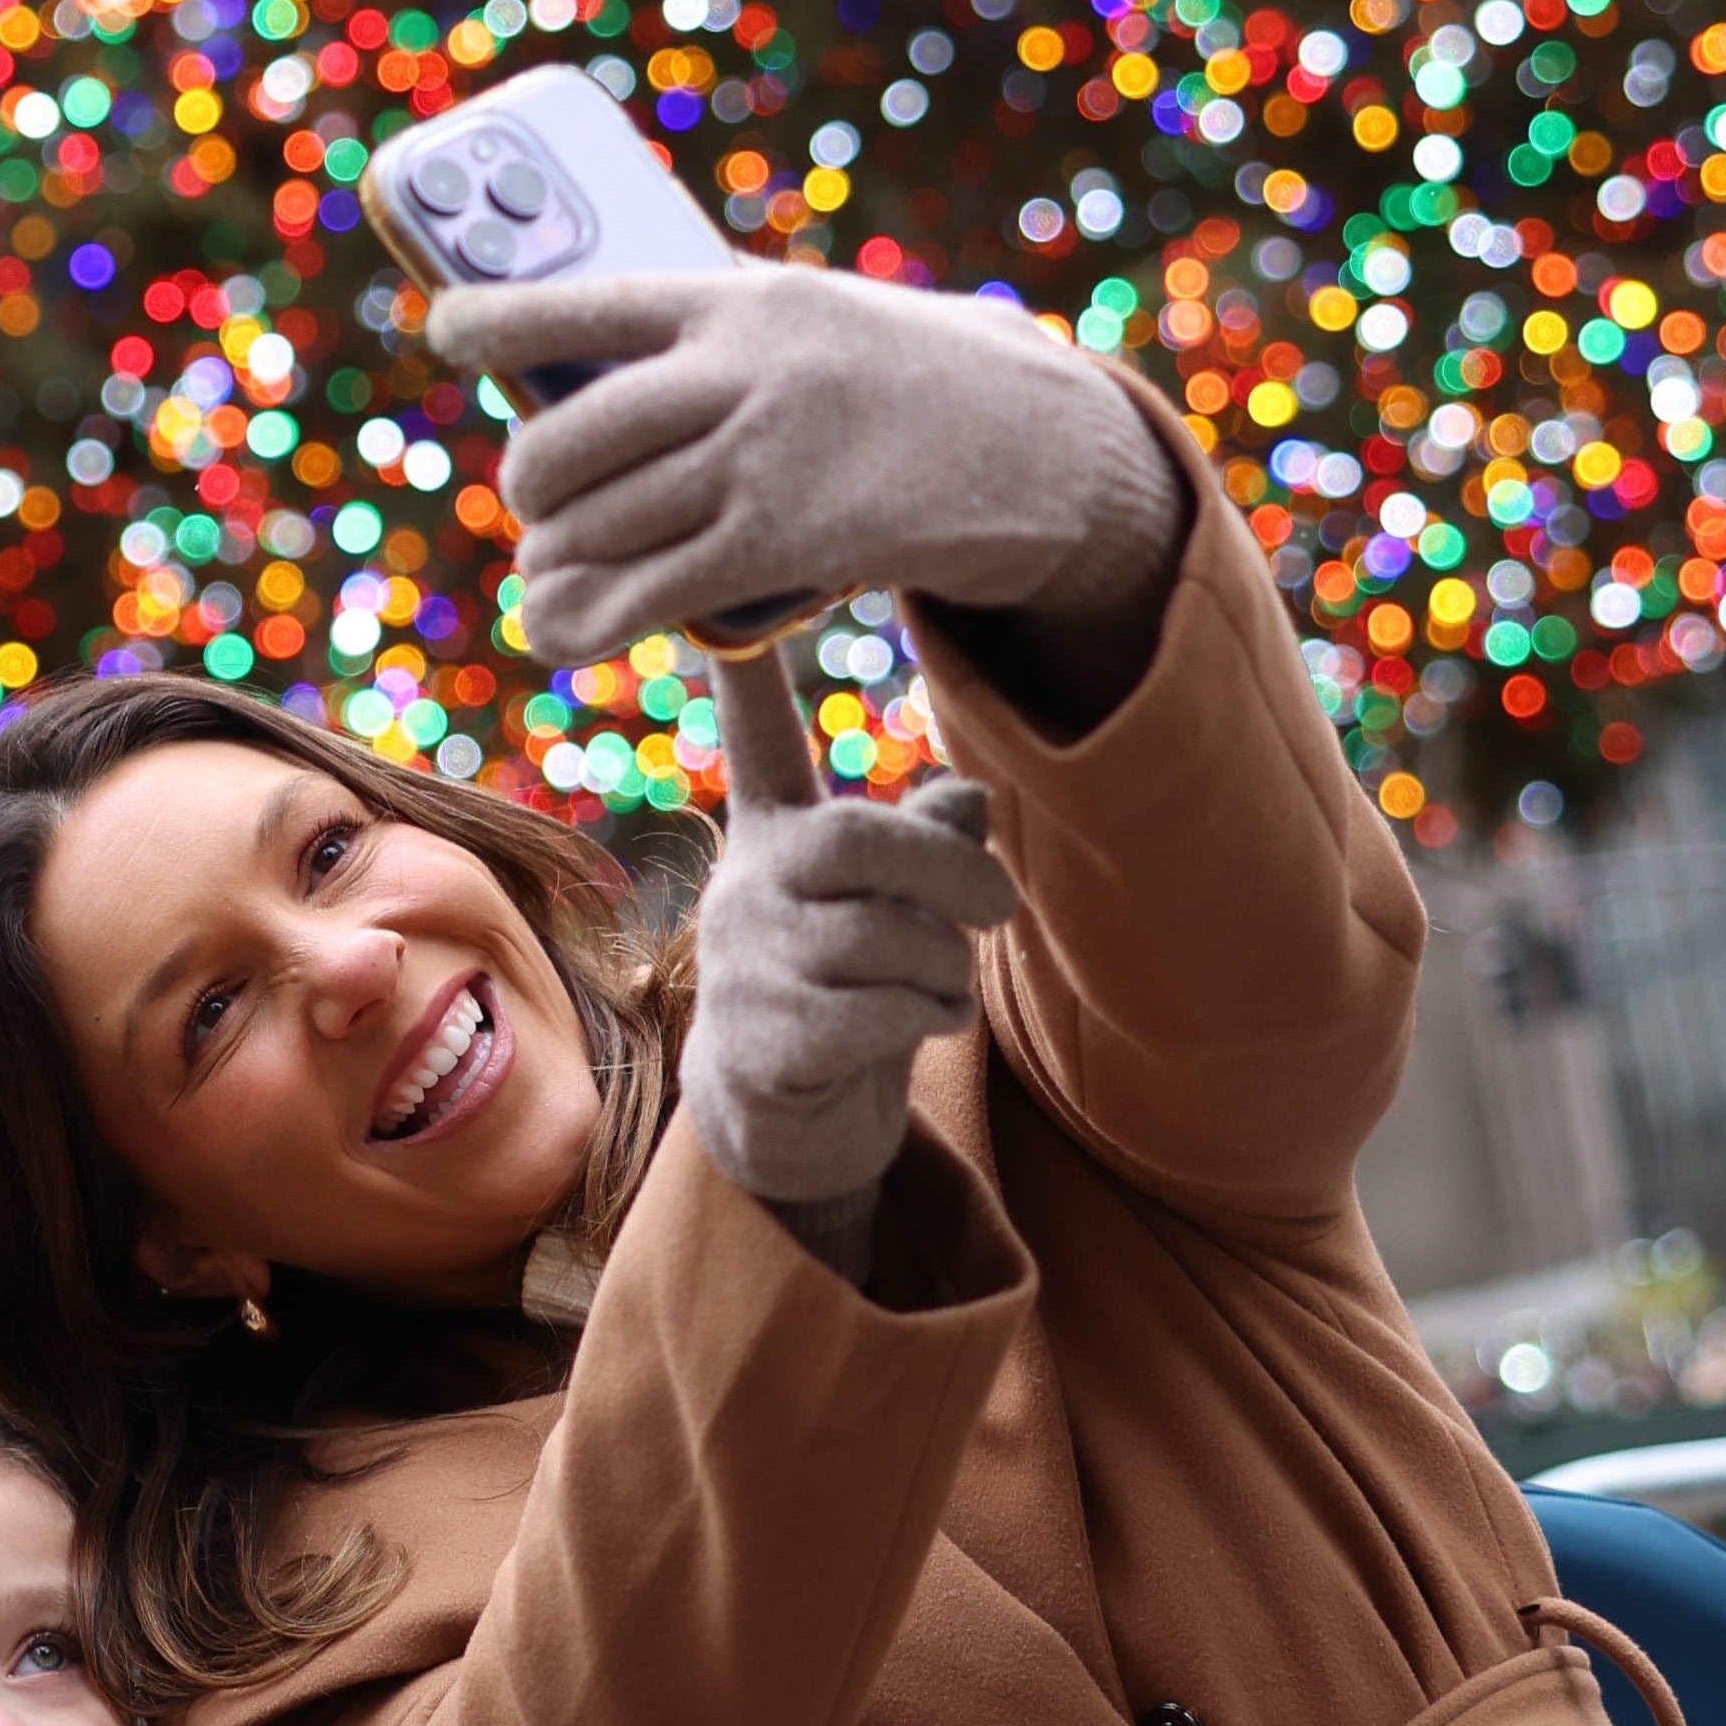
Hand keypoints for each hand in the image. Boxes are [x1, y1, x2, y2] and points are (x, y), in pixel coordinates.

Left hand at [428, 265, 1187, 668]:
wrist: (1040, 449)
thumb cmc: (912, 384)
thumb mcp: (817, 322)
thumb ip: (720, 341)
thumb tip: (592, 387)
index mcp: (737, 298)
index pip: (583, 301)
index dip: (496, 319)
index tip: (443, 331)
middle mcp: (736, 370)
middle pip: (565, 437)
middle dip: (530, 488)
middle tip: (537, 510)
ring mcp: (756, 458)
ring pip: (593, 525)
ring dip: (551, 568)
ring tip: (545, 585)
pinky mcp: (779, 544)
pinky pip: (644, 592)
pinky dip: (585, 622)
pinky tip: (558, 635)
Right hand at [677, 657, 1017, 1234]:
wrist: (786, 1121)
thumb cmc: (850, 990)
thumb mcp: (893, 909)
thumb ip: (927, 845)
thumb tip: (970, 793)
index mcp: (773, 840)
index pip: (756, 748)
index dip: (743, 680)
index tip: (722, 604)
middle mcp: (743, 890)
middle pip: (856, 839)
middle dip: (951, 871)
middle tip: (1003, 905)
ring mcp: (741, 967)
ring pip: (881, 935)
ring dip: (946, 965)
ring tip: (948, 987)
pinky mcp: (759, 1043)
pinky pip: (875, 1010)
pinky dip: (928, 1015)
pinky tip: (927, 1023)